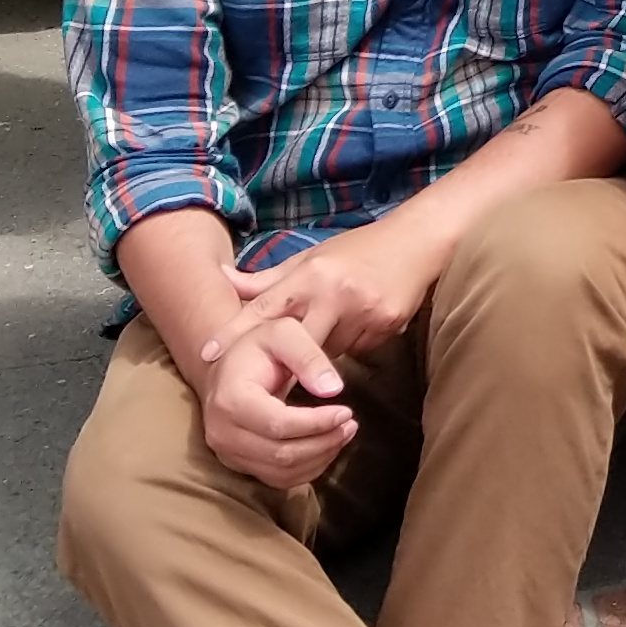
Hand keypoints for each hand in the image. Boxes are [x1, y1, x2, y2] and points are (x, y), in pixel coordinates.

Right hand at [197, 313, 357, 488]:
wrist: (226, 368)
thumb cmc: (257, 347)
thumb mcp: (284, 333)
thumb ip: (310, 357)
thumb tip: (334, 390)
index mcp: (230, 399)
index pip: (278, 424)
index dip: (317, 423)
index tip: (346, 412)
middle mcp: (222, 433)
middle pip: (281, 454)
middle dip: (323, 443)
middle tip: (351, 424)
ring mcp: (228, 453)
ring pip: (281, 472)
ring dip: (320, 457)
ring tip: (344, 433)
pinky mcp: (238, 464)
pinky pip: (277, 479)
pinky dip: (308, 468)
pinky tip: (326, 446)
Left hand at [213, 214, 439, 360]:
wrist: (417, 243)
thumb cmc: (356, 251)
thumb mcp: (309, 259)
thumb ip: (266, 279)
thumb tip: (221, 277)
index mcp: (310, 273)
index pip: (265, 306)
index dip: (235, 331)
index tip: (208, 354)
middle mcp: (334, 292)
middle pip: (297, 343)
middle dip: (282, 363)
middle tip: (263, 384)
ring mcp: (362, 311)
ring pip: (328, 351)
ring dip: (320, 353)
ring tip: (328, 335)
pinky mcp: (386, 325)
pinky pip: (357, 351)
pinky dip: (350, 347)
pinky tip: (358, 327)